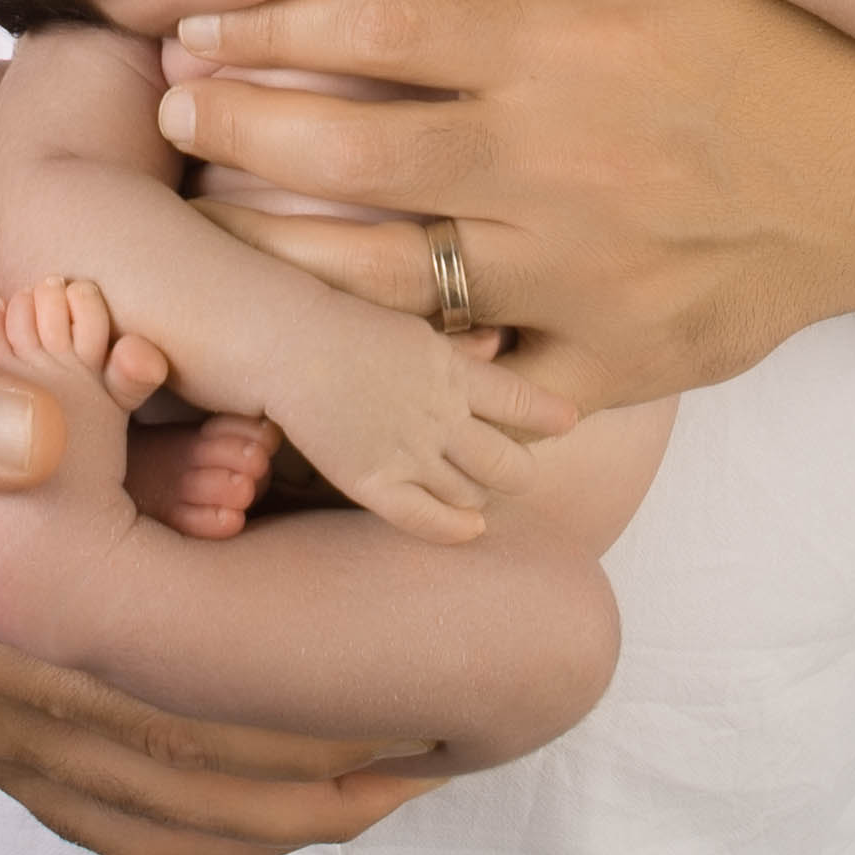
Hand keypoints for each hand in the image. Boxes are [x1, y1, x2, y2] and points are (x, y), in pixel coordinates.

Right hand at [0, 287, 438, 854]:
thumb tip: (37, 438)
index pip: (157, 697)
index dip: (277, 718)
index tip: (391, 710)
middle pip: (167, 776)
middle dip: (301, 781)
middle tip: (426, 762)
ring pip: (134, 810)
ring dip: (254, 818)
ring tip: (371, 797)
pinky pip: (81, 808)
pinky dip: (173, 827)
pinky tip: (240, 816)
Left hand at [165, 0, 854, 412]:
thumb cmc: (768, 43)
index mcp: (561, 41)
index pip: (367, 31)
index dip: (260, 32)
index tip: (192, 31)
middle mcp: (553, 157)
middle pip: (341, 150)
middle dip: (232, 130)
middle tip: (172, 112)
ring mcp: (578, 270)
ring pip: (375, 272)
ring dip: (274, 246)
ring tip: (211, 220)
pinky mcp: (612, 358)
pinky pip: (474, 370)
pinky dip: (401, 360)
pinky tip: (336, 339)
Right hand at [248, 293, 579, 542]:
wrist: (285, 339)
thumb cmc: (337, 324)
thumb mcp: (410, 327)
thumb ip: (455, 349)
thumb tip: (492, 348)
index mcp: (452, 369)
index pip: (521, 399)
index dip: (549, 415)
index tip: (568, 422)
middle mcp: (441, 413)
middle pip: (508, 463)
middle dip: (516, 473)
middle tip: (510, 475)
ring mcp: (411, 449)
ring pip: (474, 495)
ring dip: (479, 499)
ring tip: (474, 498)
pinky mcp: (374, 478)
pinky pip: (429, 519)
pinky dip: (455, 529)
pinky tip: (466, 529)